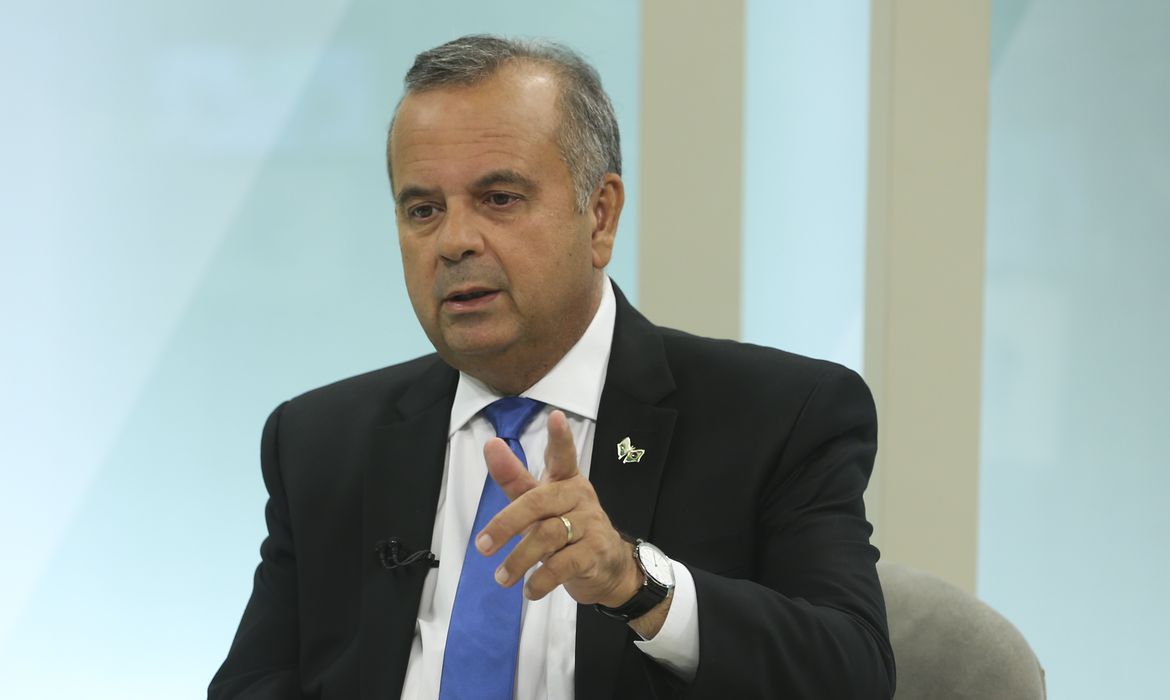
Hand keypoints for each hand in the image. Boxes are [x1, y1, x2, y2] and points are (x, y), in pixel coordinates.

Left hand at [475, 410, 641, 607]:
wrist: (608, 567)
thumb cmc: (567, 528)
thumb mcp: (540, 504)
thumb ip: (514, 478)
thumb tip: (492, 444)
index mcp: (565, 480)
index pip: (563, 456)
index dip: (560, 438)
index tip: (556, 416)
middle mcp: (580, 497)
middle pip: (539, 503)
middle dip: (507, 524)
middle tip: (482, 546)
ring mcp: (591, 524)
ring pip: (548, 536)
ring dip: (520, 560)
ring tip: (500, 578)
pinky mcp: (596, 553)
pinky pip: (564, 565)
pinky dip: (542, 580)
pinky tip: (529, 591)